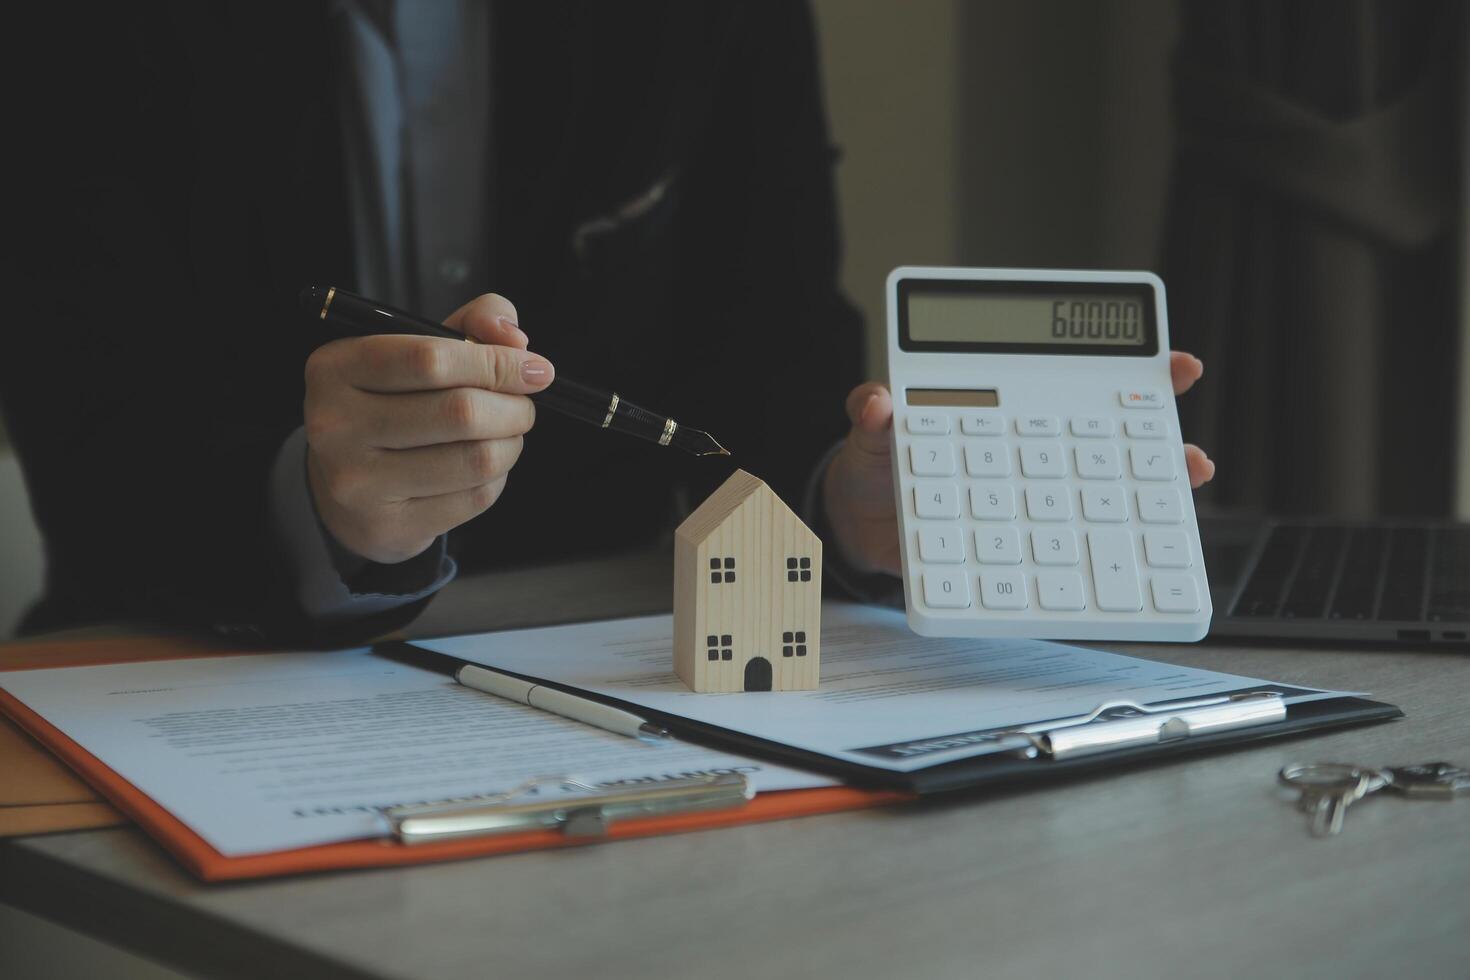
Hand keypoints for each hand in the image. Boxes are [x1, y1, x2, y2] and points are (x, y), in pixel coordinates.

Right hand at [302, 294, 554, 563]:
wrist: (349, 487)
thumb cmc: (393, 402)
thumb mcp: (418, 346)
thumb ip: (473, 323)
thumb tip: (515, 340)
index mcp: (336, 368)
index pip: (432, 359)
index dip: (497, 363)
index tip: (536, 369)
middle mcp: (336, 424)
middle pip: (461, 412)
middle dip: (514, 407)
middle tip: (524, 406)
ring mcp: (357, 481)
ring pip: (476, 459)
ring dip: (511, 444)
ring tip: (506, 434)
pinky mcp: (388, 525)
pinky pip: (474, 498)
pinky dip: (496, 478)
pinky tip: (482, 467)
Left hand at [822, 352, 1214, 575]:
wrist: (860, 526)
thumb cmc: (878, 465)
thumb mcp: (872, 435)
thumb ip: (872, 415)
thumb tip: (877, 403)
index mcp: (1004, 409)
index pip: (1076, 381)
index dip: (1134, 371)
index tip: (1175, 367)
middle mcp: (1029, 453)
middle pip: (1109, 439)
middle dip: (1160, 444)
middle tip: (1191, 454)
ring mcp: (1028, 500)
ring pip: (1100, 497)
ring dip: (1145, 504)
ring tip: (1175, 503)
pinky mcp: (1015, 547)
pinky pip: (1061, 553)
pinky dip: (1093, 561)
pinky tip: (1118, 570)